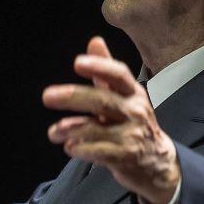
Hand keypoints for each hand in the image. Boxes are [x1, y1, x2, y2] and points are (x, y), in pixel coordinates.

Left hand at [42, 36, 179, 203]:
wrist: (157, 161)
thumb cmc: (133, 123)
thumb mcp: (124, 96)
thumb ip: (105, 73)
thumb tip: (94, 41)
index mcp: (133, 93)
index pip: (118, 75)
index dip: (99, 67)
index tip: (77, 63)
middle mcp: (134, 111)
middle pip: (102, 100)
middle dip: (73, 97)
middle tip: (47, 96)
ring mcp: (131, 135)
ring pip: (94, 128)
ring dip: (69, 128)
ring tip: (53, 131)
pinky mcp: (124, 157)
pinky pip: (96, 152)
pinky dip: (78, 148)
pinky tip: (69, 146)